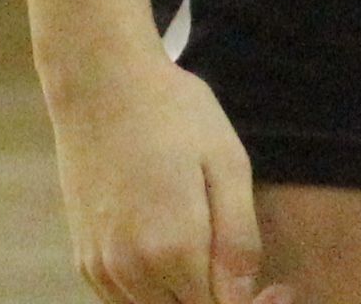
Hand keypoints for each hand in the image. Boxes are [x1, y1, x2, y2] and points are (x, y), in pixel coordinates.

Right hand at [46, 45, 286, 303]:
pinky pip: (124, 301)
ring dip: (185, 301)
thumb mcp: (227, 164)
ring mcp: (102, 266)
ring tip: (210, 264)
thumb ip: (239, 240)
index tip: (277, 288)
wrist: (98, 79)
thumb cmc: (171, 112)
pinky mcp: (83, 256)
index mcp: (174, 251)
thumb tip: (245, 297)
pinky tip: (171, 260)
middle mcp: (132, 270)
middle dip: (222, 303)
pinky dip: (152, 296)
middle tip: (251, 279)